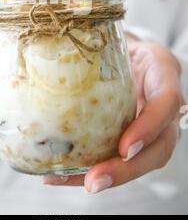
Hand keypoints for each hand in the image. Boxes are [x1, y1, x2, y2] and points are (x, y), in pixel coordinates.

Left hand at [44, 39, 185, 192]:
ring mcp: (152, 126)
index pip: (165, 103)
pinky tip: (60, 175)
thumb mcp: (120, 38)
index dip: (148, 128)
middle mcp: (163, 107)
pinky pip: (118, 158)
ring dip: (105, 176)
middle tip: (94, 181)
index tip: (124, 148)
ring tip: (65, 180)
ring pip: (139, 161)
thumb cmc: (125, 47)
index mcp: (162, 75)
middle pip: (158, 148)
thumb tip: (55, 44)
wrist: (131, 55)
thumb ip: (101, 42)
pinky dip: (89, 169)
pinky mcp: (133, 137)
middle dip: (126, 169)